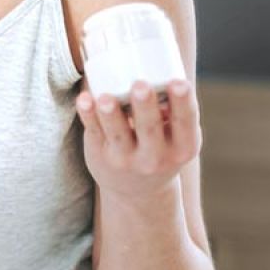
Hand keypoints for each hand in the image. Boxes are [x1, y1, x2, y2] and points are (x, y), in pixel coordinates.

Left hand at [76, 79, 201, 203]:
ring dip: (111, 114)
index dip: (183, 102)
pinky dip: (88, 115)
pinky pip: (94, 132)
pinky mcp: (101, 155)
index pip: (185, 123)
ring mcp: (126, 159)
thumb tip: (155, 77)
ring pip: (118, 134)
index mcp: (182, 148)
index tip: (180, 82)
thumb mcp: (175, 137)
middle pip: (150, 129)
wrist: (137, 191)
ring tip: (106, 98)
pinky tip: (84, 99)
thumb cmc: (160, 147)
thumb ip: (170, 109)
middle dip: (145, 107)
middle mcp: (155, 157)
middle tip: (141, 85)